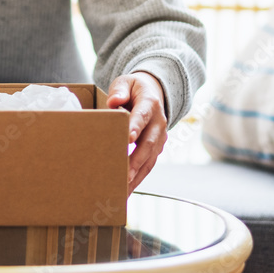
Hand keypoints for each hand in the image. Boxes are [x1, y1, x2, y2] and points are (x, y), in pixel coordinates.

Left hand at [106, 72, 167, 194]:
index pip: (142, 116)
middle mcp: (159, 123)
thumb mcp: (126, 82)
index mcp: (150, 103)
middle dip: (136, 160)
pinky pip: (149, 165)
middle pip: (148, 143)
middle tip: (124, 174)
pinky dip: (138, 178)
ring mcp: (160, 137)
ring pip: (150, 159)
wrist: (153, 92)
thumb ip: (119, 90)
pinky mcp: (156, 148)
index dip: (136, 127)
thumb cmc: (134, 89)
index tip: (128, 139)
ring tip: (123, 189)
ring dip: (137, 175)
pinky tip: (127, 190)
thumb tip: (113, 101)